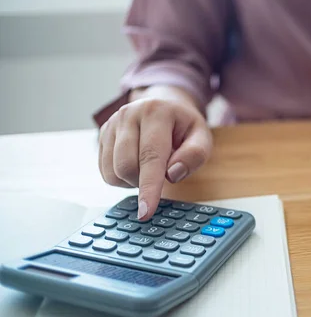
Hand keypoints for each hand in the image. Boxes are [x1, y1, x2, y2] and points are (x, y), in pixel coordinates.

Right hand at [99, 94, 211, 220]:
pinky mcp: (102, 134)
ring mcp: (112, 123)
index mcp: (156, 112)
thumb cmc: (184, 126)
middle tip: (162, 174)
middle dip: (144, 182)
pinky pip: (105, 170)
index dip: (149, 187)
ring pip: (112, 171)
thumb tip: (172, 174)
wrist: (166, 105)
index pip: (150, 156)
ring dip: (132, 181)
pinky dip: (121, 177)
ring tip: (150, 167)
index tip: (146, 211)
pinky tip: (136, 166)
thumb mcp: (202, 137)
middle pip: (126, 166)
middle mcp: (128, 114)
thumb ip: (194, 155)